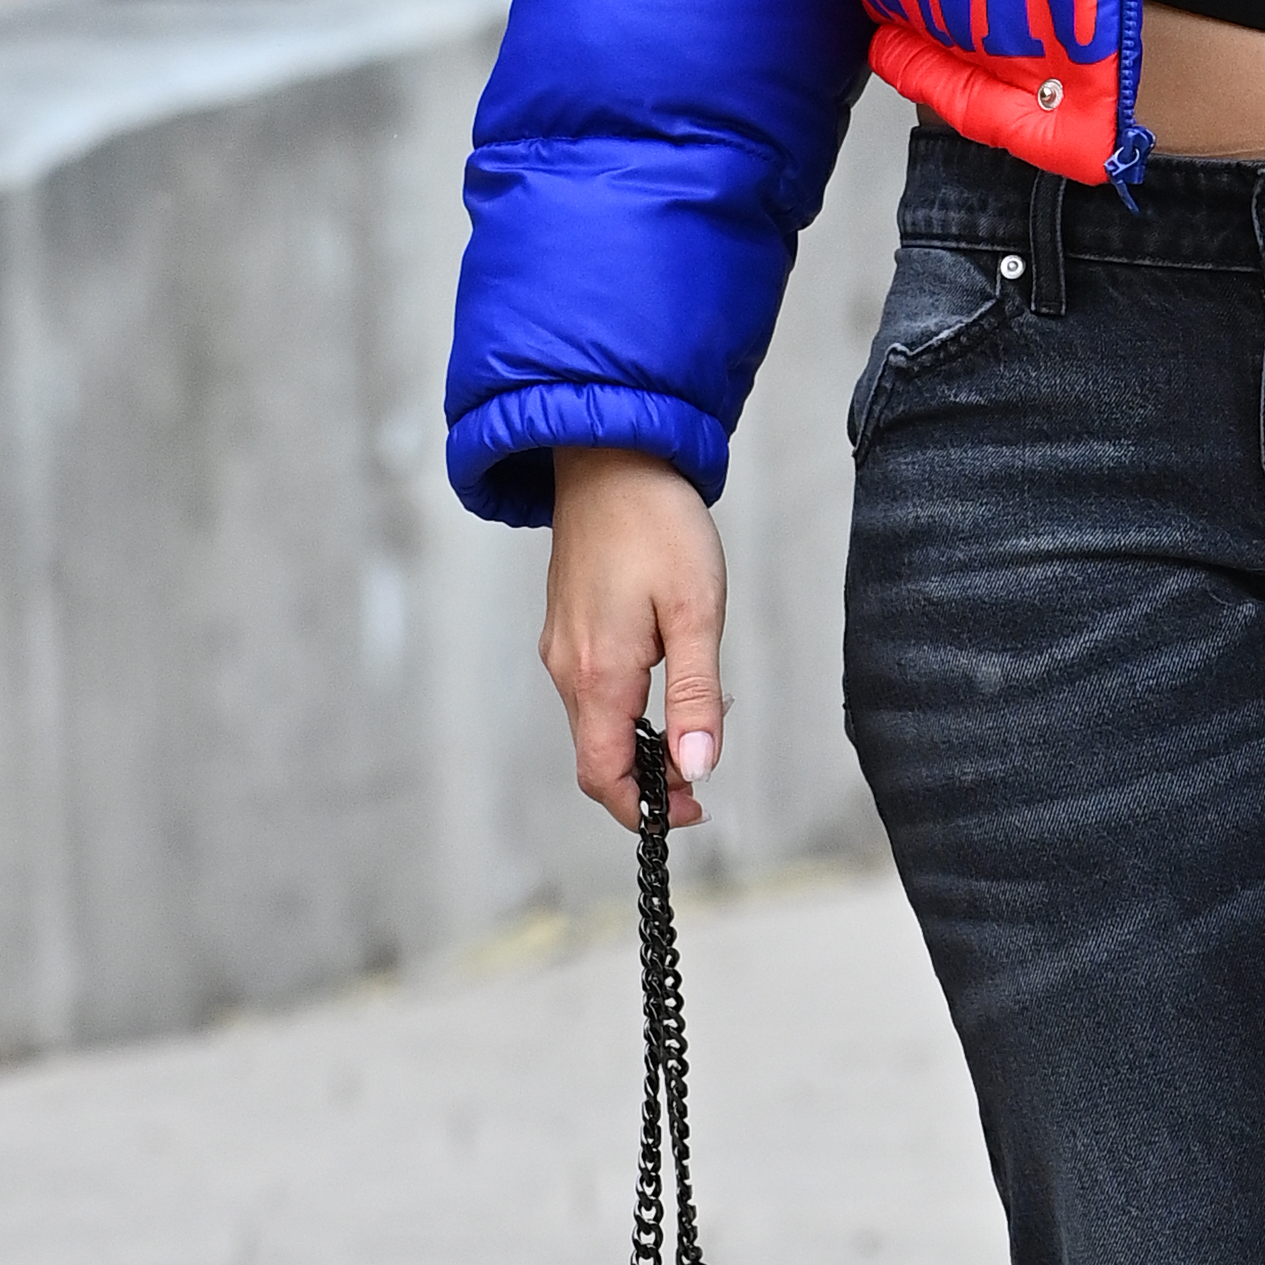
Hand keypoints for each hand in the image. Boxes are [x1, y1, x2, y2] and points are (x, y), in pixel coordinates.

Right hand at [540, 444, 726, 831]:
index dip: (644, 808)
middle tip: (703, 775)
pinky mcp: (568, 627)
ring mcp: (561, 647)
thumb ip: (696, 696)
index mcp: (596, 674)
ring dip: (642, 742)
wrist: (611, 455)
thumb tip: (697, 769)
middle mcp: (566, 668)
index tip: (692, 809)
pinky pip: (593, 689)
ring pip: (596, 724)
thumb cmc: (657, 524)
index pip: (603, 775)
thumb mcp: (696, 613)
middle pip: (597, 756)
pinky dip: (629, 707)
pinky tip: (670, 674)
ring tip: (698, 716)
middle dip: (648, 780)